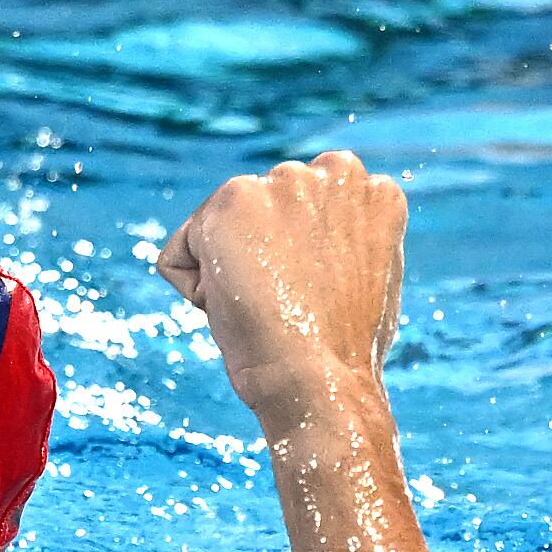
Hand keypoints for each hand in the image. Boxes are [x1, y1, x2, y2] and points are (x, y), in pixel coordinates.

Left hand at [157, 151, 406, 425]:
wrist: (319, 380)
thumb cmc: (340, 355)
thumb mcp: (360, 284)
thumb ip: (338, 245)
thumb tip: (308, 248)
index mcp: (373, 193)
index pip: (299, 220)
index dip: (298, 272)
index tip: (317, 300)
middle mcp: (336, 171)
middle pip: (256, 222)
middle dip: (261, 264)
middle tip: (291, 306)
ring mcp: (285, 181)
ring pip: (216, 236)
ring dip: (227, 276)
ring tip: (267, 307)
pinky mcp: (234, 199)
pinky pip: (178, 256)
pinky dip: (193, 293)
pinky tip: (233, 306)